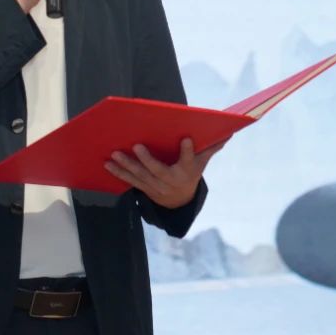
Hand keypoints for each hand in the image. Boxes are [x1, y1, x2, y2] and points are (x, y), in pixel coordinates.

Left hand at [106, 138, 224, 208]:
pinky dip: (118, 173)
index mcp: (186, 171)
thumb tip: (228, 133)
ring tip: (114, 154)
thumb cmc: (190, 173)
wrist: (180, 201)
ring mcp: (155, 186)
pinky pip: (130, 181)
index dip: (187, 150)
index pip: (188, 160)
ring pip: (140, 176)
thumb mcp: (201, 162)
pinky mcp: (144, 188)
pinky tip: (107, 164)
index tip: (185, 139)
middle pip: (158, 170)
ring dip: (126, 166)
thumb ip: (210, 148)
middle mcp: (170, 180)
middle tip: (136, 146)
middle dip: (146, 159)